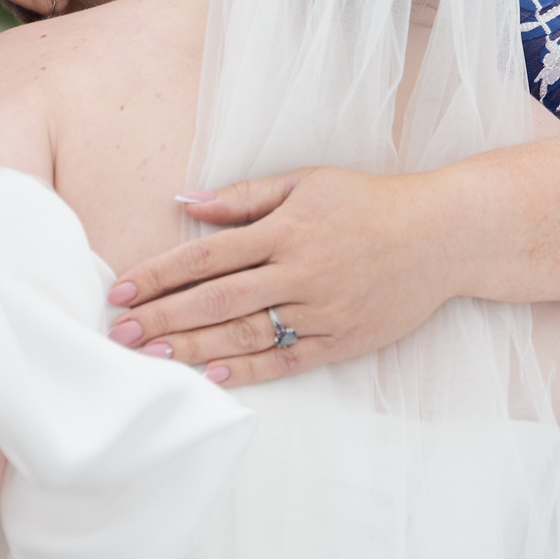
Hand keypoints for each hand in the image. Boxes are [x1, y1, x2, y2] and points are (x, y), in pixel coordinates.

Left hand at [107, 168, 455, 387]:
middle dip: (162, 317)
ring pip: (246, 334)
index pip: (205, 255)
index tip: (118, 291)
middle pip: (217, 300)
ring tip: (151, 358)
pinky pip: (289, 359)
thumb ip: (243, 197)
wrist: (442, 236)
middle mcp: (300, 271)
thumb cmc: (368, 203)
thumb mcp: (306, 182)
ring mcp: (323, 310)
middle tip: (118, 334)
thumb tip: (184, 202)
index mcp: (286, 229)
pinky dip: (250, 370)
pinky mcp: (344, 340)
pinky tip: (213, 376)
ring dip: (193, 347)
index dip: (157, 274)